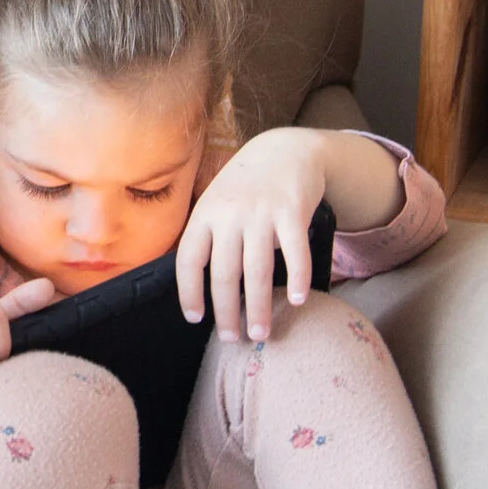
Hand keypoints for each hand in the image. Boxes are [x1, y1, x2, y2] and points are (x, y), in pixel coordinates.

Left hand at [175, 126, 328, 342]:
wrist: (286, 149)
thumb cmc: (246, 186)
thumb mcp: (216, 201)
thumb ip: (207, 235)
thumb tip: (197, 286)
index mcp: (205, 214)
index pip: (188, 260)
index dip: (189, 292)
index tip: (196, 318)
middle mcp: (230, 214)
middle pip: (224, 273)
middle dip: (227, 312)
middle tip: (233, 339)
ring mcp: (262, 212)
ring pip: (257, 270)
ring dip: (259, 306)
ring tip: (261, 332)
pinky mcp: (292, 211)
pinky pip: (295, 253)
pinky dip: (298, 278)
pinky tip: (298, 300)